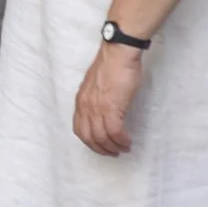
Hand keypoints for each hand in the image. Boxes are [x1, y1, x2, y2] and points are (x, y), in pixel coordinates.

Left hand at [73, 42, 142, 156]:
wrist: (118, 54)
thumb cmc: (112, 66)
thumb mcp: (96, 86)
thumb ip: (95, 100)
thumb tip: (103, 112)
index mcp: (81, 101)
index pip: (79, 129)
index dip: (90, 142)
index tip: (101, 146)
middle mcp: (85, 106)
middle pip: (88, 137)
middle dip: (101, 149)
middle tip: (114, 152)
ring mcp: (97, 107)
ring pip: (101, 137)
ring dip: (114, 147)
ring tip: (124, 148)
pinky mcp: (111, 107)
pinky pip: (114, 132)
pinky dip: (121, 140)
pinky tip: (128, 141)